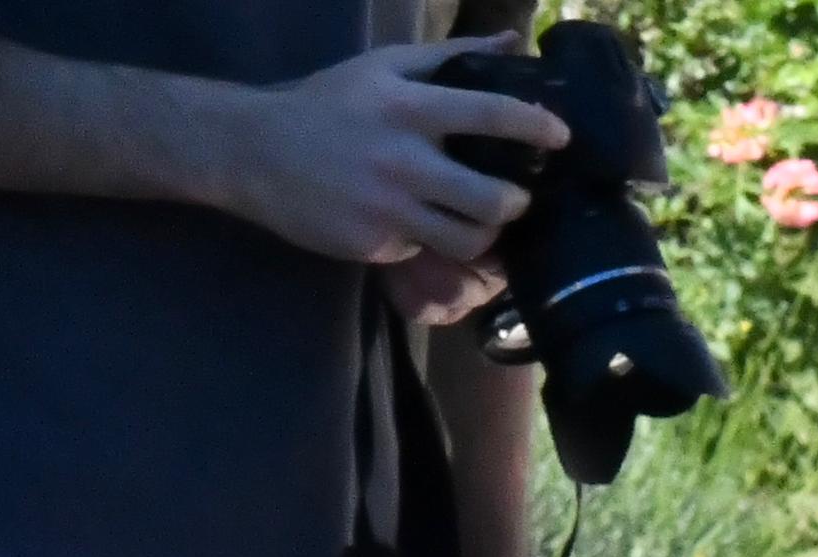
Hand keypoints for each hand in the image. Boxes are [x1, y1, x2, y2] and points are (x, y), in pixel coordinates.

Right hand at [215, 43, 557, 264]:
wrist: (256, 152)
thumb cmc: (326, 103)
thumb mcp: (385, 67)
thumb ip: (452, 57)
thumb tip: (512, 43)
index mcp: (408, 107)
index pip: (490, 114)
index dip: (535, 127)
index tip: (561, 137)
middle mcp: (402, 161)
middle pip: (489, 199)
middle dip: (515, 204)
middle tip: (517, 199)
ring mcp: (386, 210)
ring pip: (463, 239)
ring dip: (483, 235)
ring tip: (480, 221)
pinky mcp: (371, 245)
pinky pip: (421, 251)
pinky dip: (428, 242)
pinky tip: (418, 225)